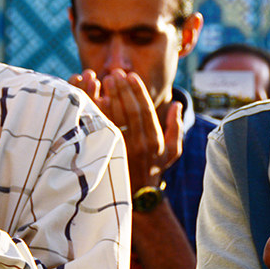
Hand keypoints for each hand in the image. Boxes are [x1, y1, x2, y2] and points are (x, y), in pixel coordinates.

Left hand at [70, 69, 180, 191]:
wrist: (139, 195)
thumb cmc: (156, 168)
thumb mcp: (173, 150)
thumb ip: (176, 126)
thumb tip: (177, 104)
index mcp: (154, 140)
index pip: (145, 110)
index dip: (138, 91)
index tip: (131, 75)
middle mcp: (138, 144)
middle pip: (128, 111)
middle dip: (122, 89)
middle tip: (115, 73)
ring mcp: (121, 150)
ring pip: (113, 118)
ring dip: (108, 97)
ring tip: (103, 79)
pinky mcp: (106, 153)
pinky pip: (100, 128)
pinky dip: (95, 112)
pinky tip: (92, 97)